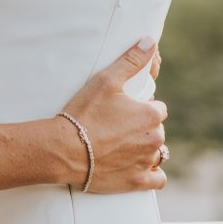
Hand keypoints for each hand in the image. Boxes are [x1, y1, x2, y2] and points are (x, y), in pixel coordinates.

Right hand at [57, 38, 167, 193]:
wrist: (65, 149)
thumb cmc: (84, 112)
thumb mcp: (106, 80)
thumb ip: (132, 60)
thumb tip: (150, 42)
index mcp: (151, 115)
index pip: (157, 109)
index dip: (141, 108)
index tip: (124, 110)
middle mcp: (154, 139)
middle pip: (156, 130)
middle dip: (142, 128)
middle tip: (118, 127)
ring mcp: (146, 162)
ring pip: (157, 153)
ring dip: (145, 149)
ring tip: (122, 145)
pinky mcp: (137, 181)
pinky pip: (157, 178)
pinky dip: (151, 173)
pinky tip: (138, 166)